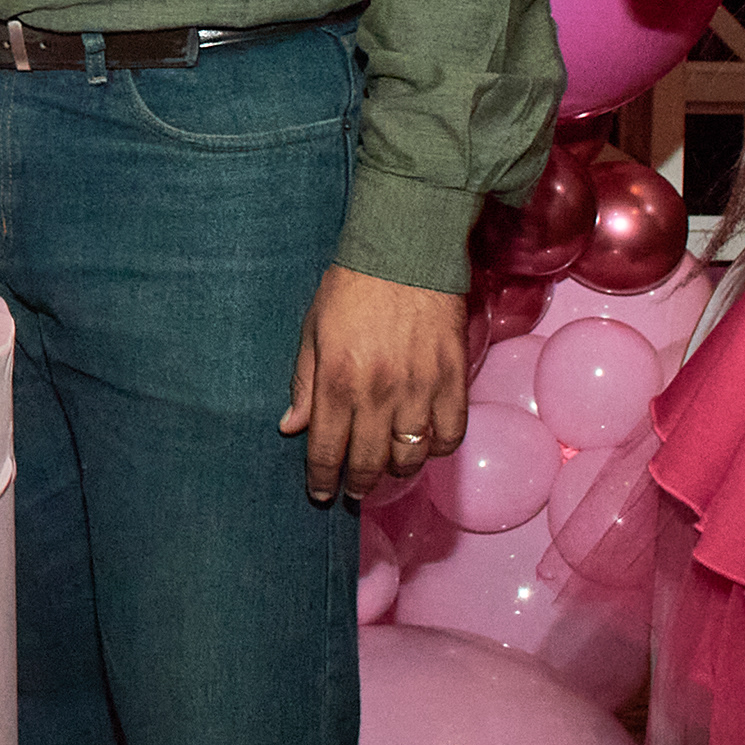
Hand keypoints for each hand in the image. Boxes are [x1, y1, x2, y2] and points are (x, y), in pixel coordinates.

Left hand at [281, 265, 469, 503]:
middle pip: (369, 462)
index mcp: (338, 380)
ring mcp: (420, 388)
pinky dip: (436, 447)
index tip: (321, 493)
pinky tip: (423, 443)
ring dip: (397, 471)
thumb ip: (304, 383)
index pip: (327, 450)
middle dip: (358, 484)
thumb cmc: (352, 287)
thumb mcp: (313, 331)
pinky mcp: (453, 380)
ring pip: (410, 456)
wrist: (406, 250)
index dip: (322, 479)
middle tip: (353, 490)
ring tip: (388, 468)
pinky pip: (449, 434)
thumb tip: (291, 426)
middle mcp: (378, 392)